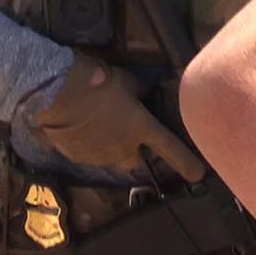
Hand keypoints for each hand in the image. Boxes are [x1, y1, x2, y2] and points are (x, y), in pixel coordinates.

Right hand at [26, 62, 206, 182]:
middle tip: (128, 133)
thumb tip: (145, 95)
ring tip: (100, 125)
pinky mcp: (78, 156)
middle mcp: (125, 148)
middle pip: (137, 161)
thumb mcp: (127, 80)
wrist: (56, 92)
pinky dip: (90, 144)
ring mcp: (100, 156)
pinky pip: (90, 154)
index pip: (172, 150)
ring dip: (112, 146)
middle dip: (136, 151)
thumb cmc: (97, 81)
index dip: (188, 164)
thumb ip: (140, 92)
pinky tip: (82, 127)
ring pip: (112, 157)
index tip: (199, 174)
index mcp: (142, 128)